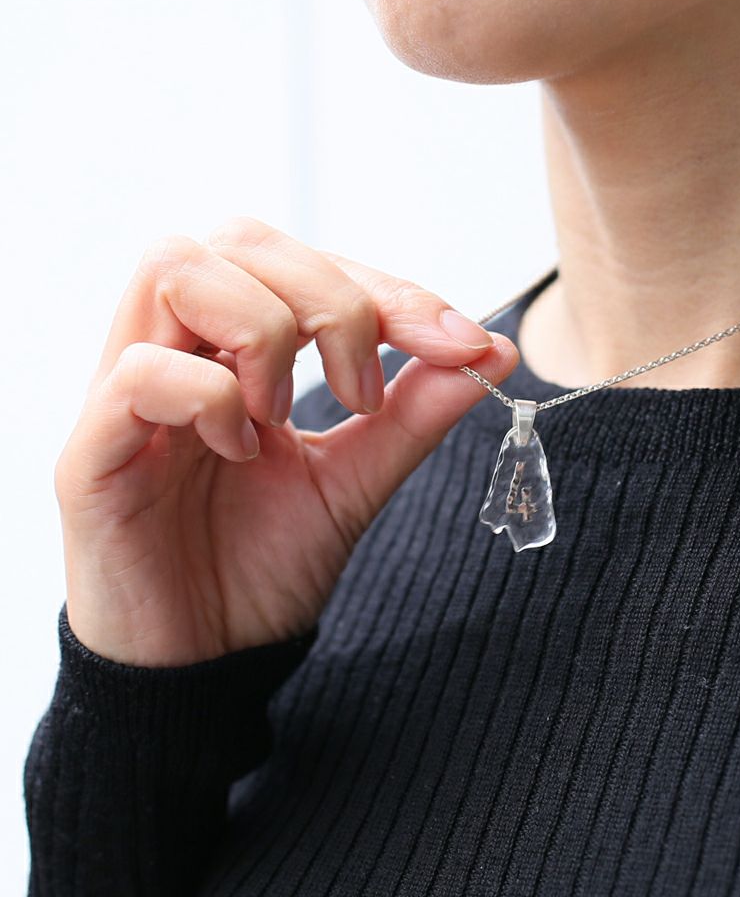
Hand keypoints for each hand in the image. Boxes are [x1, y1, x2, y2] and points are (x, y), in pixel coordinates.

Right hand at [54, 216, 518, 666]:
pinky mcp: (92, 452)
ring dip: (266, 335)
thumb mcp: (356, 481)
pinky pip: (140, 374)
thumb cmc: (264, 564)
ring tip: (286, 418)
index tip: (461, 344)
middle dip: (332, 300)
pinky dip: (210, 396)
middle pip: (240, 238)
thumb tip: (491, 350)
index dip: (389, 288)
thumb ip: (413, 415)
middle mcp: (176, 350)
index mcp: (235, 350)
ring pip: (177, 270)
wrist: (210, 659)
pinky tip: (241, 449)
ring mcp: (127, 393)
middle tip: (365, 394)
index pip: (302, 260)